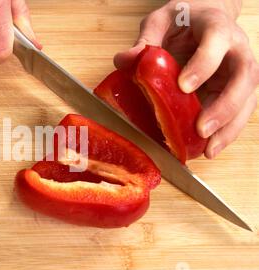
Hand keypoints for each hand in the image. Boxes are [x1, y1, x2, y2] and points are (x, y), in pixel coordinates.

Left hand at [114, 0, 258, 158]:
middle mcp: (237, 48)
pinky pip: (239, 111)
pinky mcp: (237, 87)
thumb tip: (125, 59)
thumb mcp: (160, 21)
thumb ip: (145, 38)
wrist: (204, 18)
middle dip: (225, 106)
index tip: (183, 87)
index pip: (216, 43)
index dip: (203, 65)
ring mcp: (241, 69)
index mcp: (216, 26)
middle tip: (201, 129)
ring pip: (247, 99)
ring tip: (208, 150)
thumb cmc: (183, 20)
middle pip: (244, 76)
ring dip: (230, 127)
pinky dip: (227, 131)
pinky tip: (210, 148)